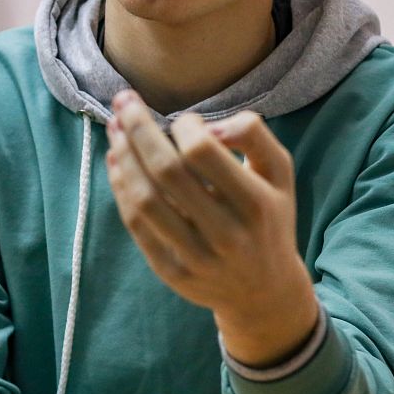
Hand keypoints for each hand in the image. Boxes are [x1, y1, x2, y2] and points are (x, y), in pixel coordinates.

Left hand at [104, 90, 317, 365]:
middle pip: (166, 172)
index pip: (202, 152)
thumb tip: (208, 126)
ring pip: (144, 199)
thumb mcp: (279, 173)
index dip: (185, 126)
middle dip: (138, 129)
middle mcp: (225, 233)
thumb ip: (253, 135)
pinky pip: (136, 224)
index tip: (185, 120)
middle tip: (123, 101)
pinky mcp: (171, 272)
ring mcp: (195, 256)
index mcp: (255, 203)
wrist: (264, 291)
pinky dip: (120, 188)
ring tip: (114, 128)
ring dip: (123, 157)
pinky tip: (115, 162)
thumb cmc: (267, 218)